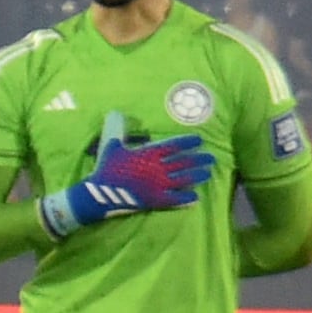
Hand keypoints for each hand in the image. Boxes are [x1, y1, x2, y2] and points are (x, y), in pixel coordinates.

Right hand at [39, 119, 217, 236]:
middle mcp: (158, 168)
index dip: (188, 142)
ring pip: (184, 179)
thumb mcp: (111, 145)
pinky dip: (187, 198)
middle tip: (211, 158)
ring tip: (207, 174)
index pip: (174, 145)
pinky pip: (176, 199)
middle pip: (184, 162)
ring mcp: (159, 185)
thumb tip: (116, 112)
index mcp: (149, 153)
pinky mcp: (156, 200)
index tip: (199, 140)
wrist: (100, 193)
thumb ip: (117, 129)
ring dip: (197, 176)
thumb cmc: (107, 168)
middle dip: (199, 159)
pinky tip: (196, 197)